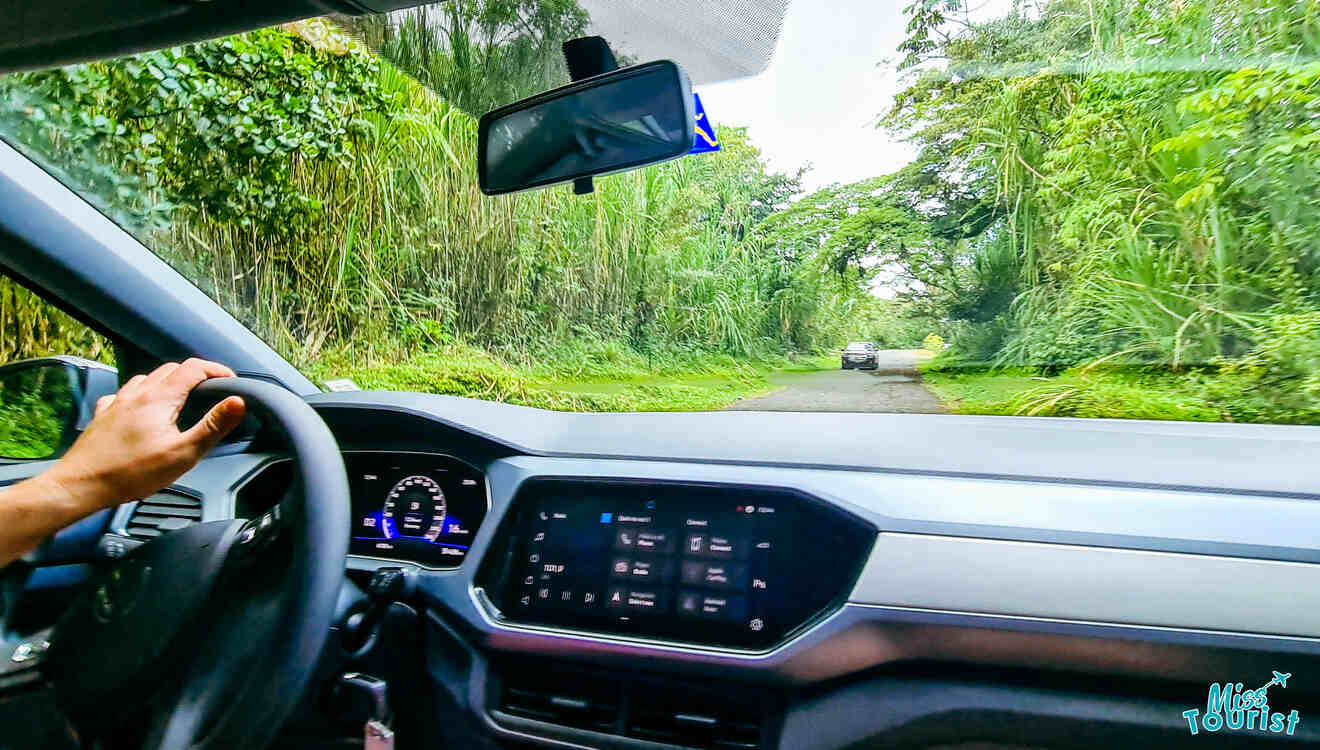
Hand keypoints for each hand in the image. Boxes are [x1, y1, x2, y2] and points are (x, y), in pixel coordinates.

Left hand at [43, 359, 246, 510]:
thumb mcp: (183, 453)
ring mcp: (117, 404)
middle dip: (195, 375)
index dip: (217, 370)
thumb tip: (237, 403)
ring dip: (168, 381)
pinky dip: (140, 395)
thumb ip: (213, 426)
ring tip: (180, 396)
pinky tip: (140, 408)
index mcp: (158, 399)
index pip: (193, 368)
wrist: (81, 486)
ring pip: (146, 379)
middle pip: (170, 370)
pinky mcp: (103, 417)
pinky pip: (124, 394)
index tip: (230, 380)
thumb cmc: (129, 473)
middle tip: (211, 389)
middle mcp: (136, 395)